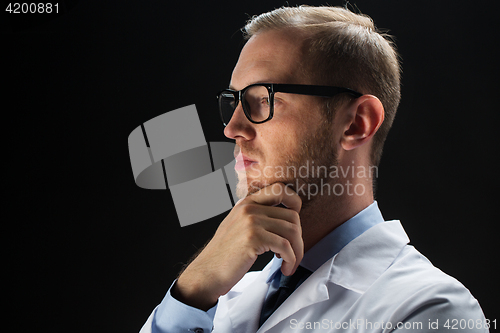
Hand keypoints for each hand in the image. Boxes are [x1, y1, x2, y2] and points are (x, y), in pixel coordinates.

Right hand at [172, 182, 302, 310]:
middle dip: (299, 238)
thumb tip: (287, 221)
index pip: (280, 189)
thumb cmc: (225, 254)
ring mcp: (251, 222)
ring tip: (290, 263)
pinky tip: (285, 267)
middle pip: (292, 216)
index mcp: (247, 203)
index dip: (295, 203)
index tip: (294, 224)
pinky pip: (285, 246)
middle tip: (294, 253)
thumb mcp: (238, 225)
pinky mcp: (253, 238)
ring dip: (297, 252)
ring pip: (292, 231)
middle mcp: (249, 208)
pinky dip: (291, 260)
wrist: (207, 271)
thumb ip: (257, 217)